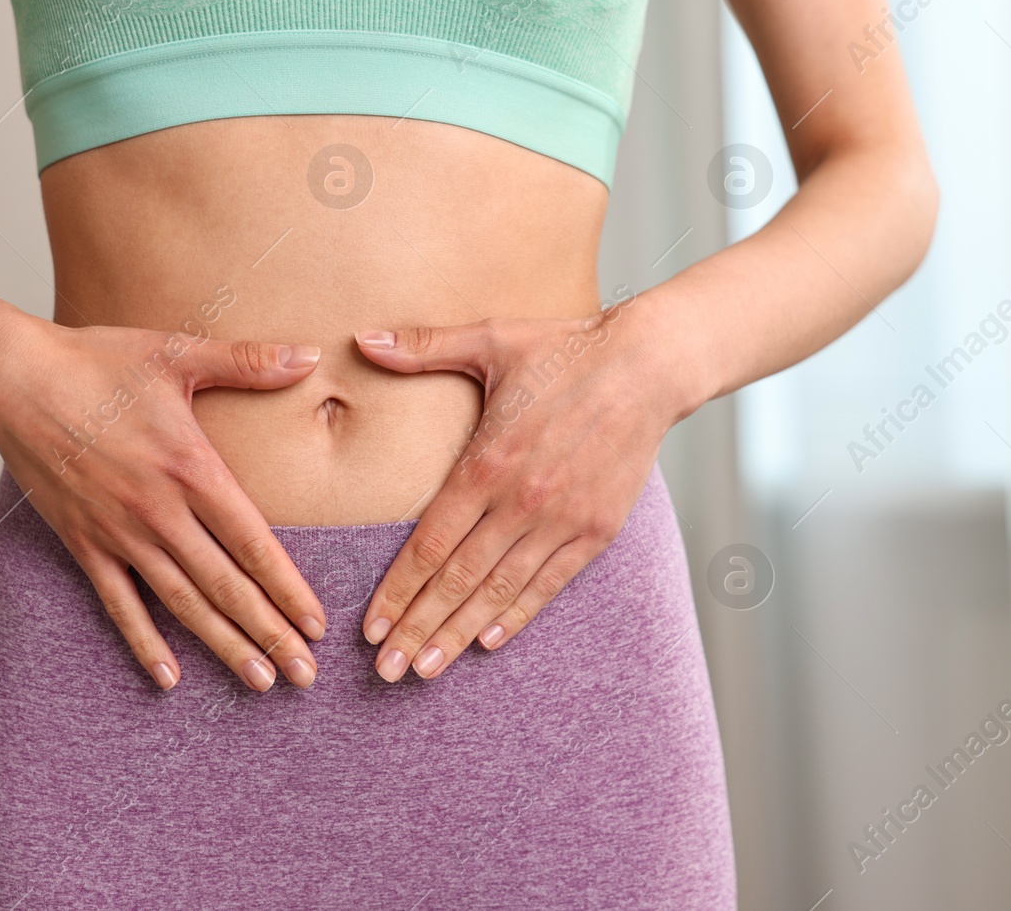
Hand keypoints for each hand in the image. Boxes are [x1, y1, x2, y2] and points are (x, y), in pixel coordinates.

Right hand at [0, 318, 327, 690]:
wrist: (11, 381)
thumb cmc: (98, 363)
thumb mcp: (177, 354)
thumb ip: (248, 362)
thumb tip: (311, 356)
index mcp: (191, 469)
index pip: (251, 542)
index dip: (286, 587)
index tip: (316, 624)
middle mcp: (159, 512)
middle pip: (225, 586)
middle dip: (269, 633)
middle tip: (305, 675)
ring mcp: (119, 534)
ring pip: (182, 603)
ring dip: (223, 646)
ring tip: (259, 682)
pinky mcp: (84, 543)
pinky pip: (119, 604)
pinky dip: (144, 642)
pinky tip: (170, 677)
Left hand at [353, 302, 683, 681]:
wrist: (649, 364)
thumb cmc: (565, 350)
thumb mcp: (490, 339)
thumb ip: (423, 348)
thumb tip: (361, 340)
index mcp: (488, 462)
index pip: (430, 544)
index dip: (398, 590)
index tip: (371, 627)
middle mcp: (522, 500)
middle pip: (458, 580)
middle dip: (418, 628)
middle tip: (387, 671)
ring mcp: (562, 520)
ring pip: (500, 591)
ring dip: (459, 635)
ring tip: (426, 670)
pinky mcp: (597, 529)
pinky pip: (550, 584)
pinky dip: (518, 615)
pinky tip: (488, 641)